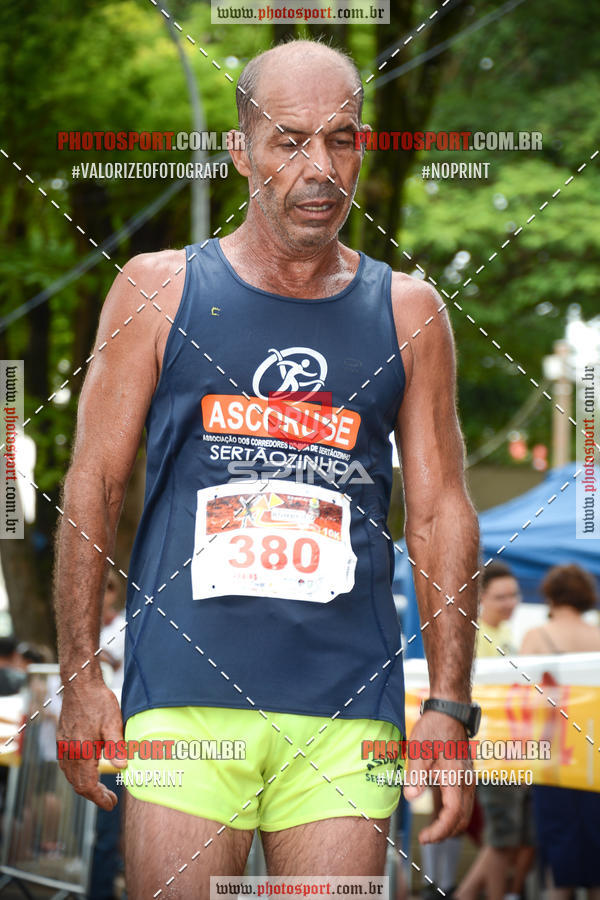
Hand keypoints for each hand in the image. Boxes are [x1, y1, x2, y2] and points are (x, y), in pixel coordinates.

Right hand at [57, 676, 126, 809]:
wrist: (80, 684)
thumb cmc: (98, 701)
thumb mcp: (113, 722)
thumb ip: (116, 745)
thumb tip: (123, 766)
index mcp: (81, 751)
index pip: (87, 786)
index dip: (99, 798)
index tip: (111, 804)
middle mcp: (69, 752)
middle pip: (78, 784)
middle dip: (94, 795)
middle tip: (110, 799)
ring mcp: (63, 746)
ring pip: (71, 775)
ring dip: (85, 785)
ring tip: (101, 788)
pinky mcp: (62, 739)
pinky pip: (67, 765)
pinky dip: (77, 774)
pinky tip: (89, 770)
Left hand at [403, 710, 474, 842]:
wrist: (450, 712)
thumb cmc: (433, 729)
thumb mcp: (418, 749)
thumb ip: (415, 775)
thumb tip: (411, 798)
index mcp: (456, 777)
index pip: (453, 815)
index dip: (440, 831)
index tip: (425, 838)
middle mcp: (467, 782)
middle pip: (462, 819)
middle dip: (445, 833)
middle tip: (426, 838)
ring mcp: (469, 779)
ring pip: (466, 813)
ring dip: (450, 826)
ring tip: (431, 831)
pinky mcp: (466, 776)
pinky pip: (465, 803)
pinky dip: (454, 815)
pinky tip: (440, 814)